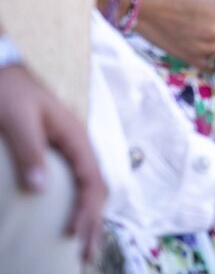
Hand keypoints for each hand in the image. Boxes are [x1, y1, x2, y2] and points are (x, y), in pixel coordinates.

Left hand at [0, 66, 105, 261]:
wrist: (2, 69)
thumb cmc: (9, 93)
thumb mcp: (17, 121)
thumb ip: (30, 152)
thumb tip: (41, 190)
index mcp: (75, 137)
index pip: (92, 182)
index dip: (87, 212)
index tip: (74, 237)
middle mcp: (77, 145)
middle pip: (96, 189)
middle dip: (93, 223)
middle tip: (86, 256)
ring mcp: (68, 148)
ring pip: (88, 187)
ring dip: (88, 216)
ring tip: (83, 244)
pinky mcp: (55, 151)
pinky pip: (75, 182)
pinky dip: (78, 204)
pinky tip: (70, 217)